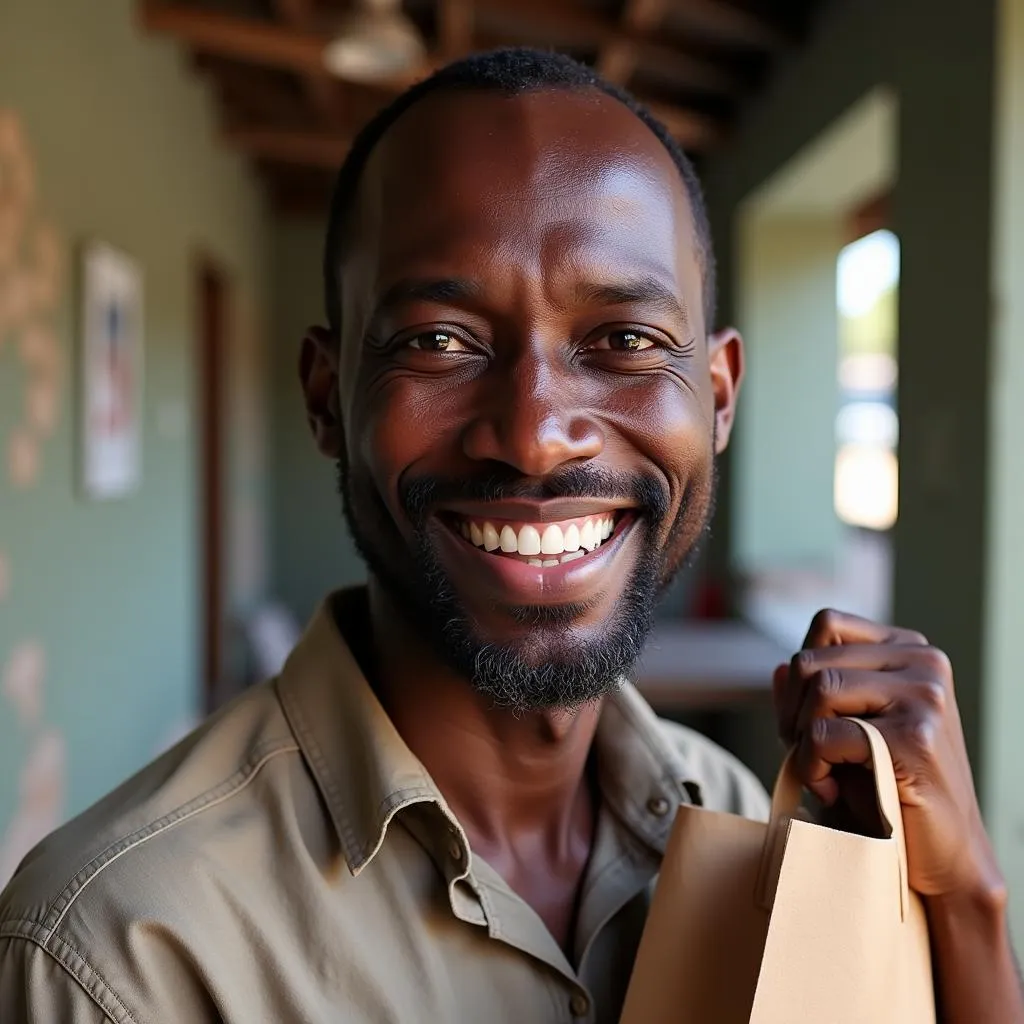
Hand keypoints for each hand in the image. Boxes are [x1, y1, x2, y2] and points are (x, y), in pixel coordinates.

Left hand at [772, 609, 1003, 901]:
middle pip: (811, 660)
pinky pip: (825, 734)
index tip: (810, 721)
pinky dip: (811, 767)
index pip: (827, 623)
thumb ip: (809, 699)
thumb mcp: (840, 735)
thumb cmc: (884, 794)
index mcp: (907, 650)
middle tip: (813, 757)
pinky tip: (833, 791)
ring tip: (825, 774)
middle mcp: (923, 662)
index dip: (800, 674)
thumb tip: (776, 668)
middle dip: (793, 714)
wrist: (937, 860)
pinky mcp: (914, 738)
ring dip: (802, 741)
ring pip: (818, 690)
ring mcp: (924, 697)